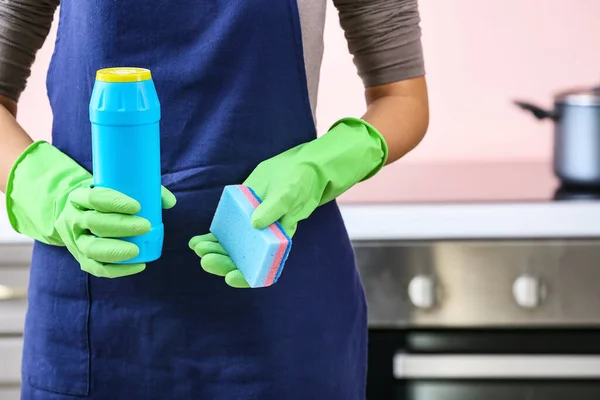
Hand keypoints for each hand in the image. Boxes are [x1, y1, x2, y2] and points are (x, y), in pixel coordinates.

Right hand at [55, 184, 175, 277]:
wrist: (76, 215)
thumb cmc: (104, 200)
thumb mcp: (114, 190)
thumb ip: (144, 191)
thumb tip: (170, 202)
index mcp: (79, 198)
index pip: (94, 198)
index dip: (114, 202)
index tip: (137, 206)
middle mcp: (73, 219)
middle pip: (94, 223)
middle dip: (120, 226)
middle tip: (145, 226)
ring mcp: (76, 241)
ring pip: (91, 248)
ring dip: (115, 251)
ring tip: (137, 251)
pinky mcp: (82, 259)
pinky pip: (97, 268)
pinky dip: (118, 269)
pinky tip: (138, 266)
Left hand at [190, 117, 387, 286]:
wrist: (297, 167)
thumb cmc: (299, 182)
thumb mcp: (289, 192)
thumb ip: (274, 208)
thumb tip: (255, 224)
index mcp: (278, 241)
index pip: (262, 268)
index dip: (246, 277)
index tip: (230, 277)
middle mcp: (262, 239)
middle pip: (241, 261)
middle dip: (222, 262)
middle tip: (205, 258)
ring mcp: (249, 228)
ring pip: (230, 248)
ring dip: (213, 251)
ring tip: (198, 247)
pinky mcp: (240, 216)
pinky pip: (224, 232)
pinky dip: (210, 238)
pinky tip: (195, 241)